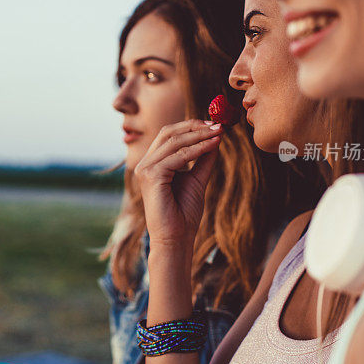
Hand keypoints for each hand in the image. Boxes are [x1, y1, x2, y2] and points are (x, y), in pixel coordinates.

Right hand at [135, 119, 222, 246]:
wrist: (176, 239)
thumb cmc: (183, 213)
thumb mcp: (197, 179)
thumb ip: (203, 159)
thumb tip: (215, 137)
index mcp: (153, 163)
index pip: (169, 135)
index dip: (191, 126)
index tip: (214, 124)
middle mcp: (145, 164)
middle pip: (169, 133)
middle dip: (195, 126)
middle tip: (218, 124)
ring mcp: (145, 169)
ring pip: (174, 142)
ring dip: (199, 135)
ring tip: (219, 133)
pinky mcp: (151, 176)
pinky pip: (178, 157)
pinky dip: (198, 149)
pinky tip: (213, 146)